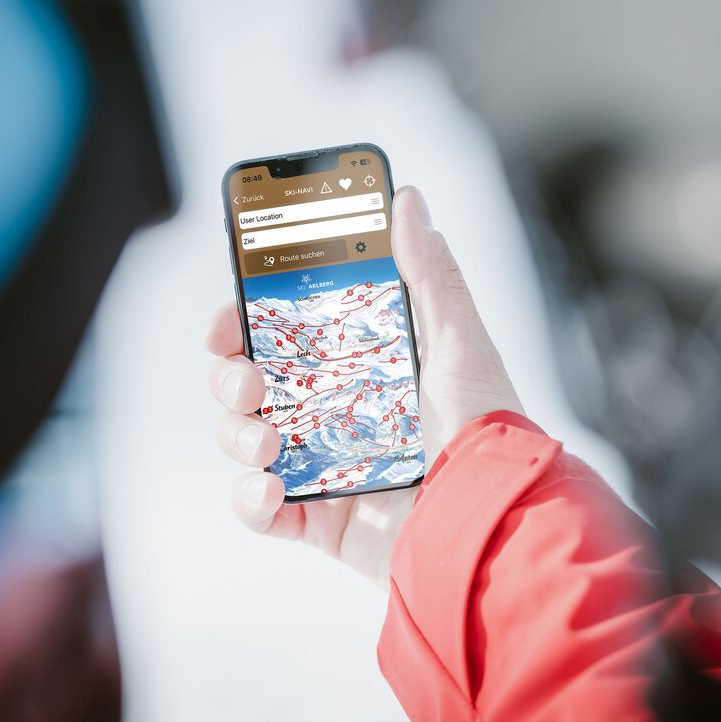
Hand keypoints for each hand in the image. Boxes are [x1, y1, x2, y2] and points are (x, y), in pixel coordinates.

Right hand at [205, 186, 521, 587]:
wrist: (493, 520)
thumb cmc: (484, 429)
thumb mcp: (461, 343)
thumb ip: (430, 274)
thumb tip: (407, 200)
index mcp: (354, 368)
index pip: (279, 338)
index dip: (241, 325)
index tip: (228, 318)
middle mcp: (329, 414)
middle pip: (247, 386)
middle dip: (230, 378)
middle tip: (251, 382)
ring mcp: (319, 468)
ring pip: (242, 442)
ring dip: (235, 435)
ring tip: (268, 443)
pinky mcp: (318, 521)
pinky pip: (260, 511)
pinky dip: (250, 500)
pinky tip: (270, 490)